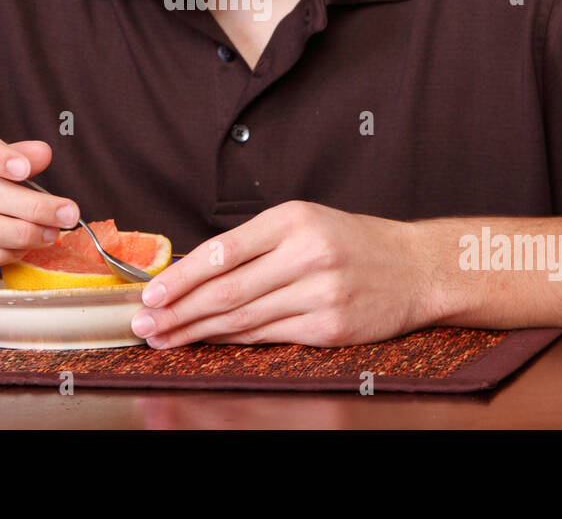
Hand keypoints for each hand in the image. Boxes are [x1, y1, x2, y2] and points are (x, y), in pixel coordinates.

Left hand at [129, 200, 456, 347]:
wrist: (416, 268)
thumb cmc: (352, 243)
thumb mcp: (305, 222)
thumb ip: (255, 243)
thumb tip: (193, 270)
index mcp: (294, 219)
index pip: (223, 250)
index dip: (182, 276)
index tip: (152, 292)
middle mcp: (307, 254)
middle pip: (227, 291)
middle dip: (179, 310)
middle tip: (145, 322)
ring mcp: (320, 293)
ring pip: (243, 319)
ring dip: (197, 331)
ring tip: (165, 337)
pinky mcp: (329, 327)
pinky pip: (268, 336)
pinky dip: (233, 341)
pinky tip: (208, 342)